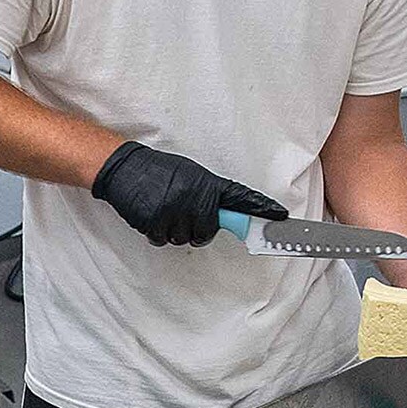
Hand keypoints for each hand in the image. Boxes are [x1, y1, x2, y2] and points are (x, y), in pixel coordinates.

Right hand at [92, 141, 287, 246]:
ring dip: (174, 230)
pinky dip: (157, 233)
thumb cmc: (158, 170)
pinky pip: (163, 240)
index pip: (239, 197)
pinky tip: (151, 214)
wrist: (125, 167)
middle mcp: (193, 195)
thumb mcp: (189, 173)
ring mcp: (175, 209)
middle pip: (209, 230)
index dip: (261, 208)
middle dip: (198, 227)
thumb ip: (207, 193)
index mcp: (205, 182)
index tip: (280, 216)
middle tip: (182, 212)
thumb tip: (222, 213)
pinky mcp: (155, 221)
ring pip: (186, 238)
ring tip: (163, 208)